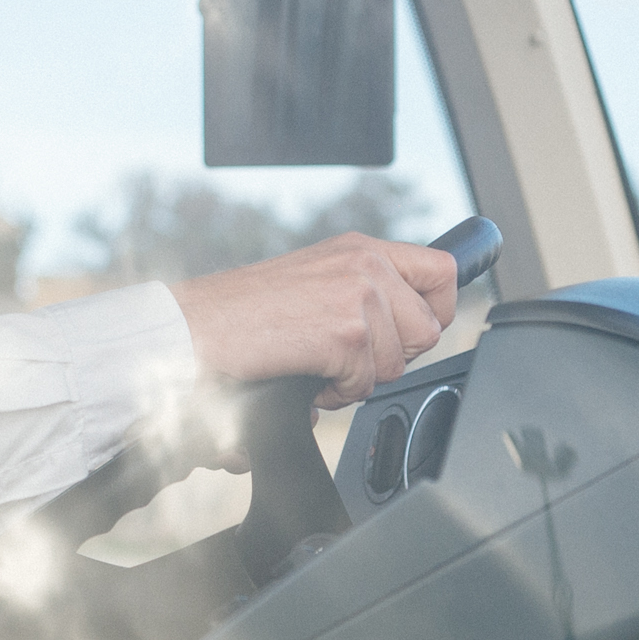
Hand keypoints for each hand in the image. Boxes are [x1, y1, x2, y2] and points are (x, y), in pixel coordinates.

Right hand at [168, 232, 463, 403]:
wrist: (196, 327)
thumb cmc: (242, 313)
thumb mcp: (314, 281)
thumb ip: (361, 292)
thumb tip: (411, 328)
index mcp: (360, 248)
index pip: (442, 271)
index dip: (435, 311)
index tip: (411, 331)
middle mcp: (365, 262)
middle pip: (428, 329)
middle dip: (391, 357)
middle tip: (343, 356)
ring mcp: (359, 294)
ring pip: (398, 363)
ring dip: (358, 377)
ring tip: (314, 362)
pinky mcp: (346, 331)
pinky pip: (367, 383)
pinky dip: (335, 391)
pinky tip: (305, 372)